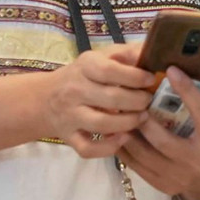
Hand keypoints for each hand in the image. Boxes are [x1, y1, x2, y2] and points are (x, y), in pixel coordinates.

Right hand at [38, 43, 155, 158]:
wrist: (46, 98)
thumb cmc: (83, 75)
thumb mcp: (101, 57)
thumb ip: (127, 53)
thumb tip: (153, 50)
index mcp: (84, 66)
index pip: (110, 71)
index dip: (135, 76)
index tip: (150, 80)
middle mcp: (74, 90)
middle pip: (112, 98)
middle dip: (138, 101)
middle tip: (149, 101)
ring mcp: (70, 115)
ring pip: (102, 124)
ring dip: (128, 123)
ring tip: (142, 118)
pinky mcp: (68, 137)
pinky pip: (88, 148)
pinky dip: (107, 148)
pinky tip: (123, 138)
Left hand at [120, 70, 199, 199]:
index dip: (187, 90)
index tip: (171, 70)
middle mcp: (196, 162)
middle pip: (164, 140)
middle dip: (145, 119)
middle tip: (132, 97)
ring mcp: (177, 177)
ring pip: (144, 155)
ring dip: (129, 132)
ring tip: (119, 112)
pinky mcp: (162, 186)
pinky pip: (136, 166)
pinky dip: (124, 148)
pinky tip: (118, 130)